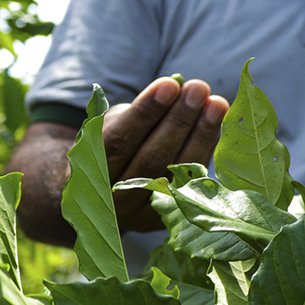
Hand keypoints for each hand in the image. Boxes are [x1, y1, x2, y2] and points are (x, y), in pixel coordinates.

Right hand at [102, 76, 228, 231]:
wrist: (102, 193)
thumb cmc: (110, 145)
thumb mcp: (111, 126)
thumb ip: (139, 111)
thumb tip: (177, 86)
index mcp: (87, 173)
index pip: (118, 140)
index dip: (146, 112)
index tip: (170, 85)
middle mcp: (112, 201)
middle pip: (151, 159)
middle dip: (179, 120)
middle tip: (198, 89)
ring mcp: (141, 216)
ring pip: (176, 174)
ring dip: (200, 135)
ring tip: (216, 103)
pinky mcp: (166, 220)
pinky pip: (192, 183)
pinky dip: (206, 152)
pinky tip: (216, 126)